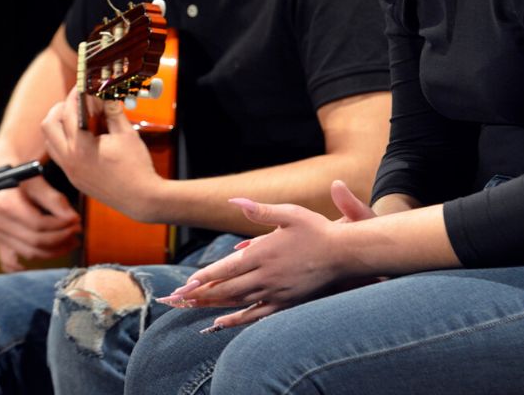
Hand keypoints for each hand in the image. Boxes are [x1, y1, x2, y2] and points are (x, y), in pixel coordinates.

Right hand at [0, 176, 80, 271]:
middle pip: (35, 241)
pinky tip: (43, 260)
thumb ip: (54, 199)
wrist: (2, 175)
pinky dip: (25, 267)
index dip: (61, 225)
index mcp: (6, 204)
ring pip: (29, 253)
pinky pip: (9, 263)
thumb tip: (73, 218)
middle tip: (78, 231)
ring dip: (54, 251)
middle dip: (61, 238)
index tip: (77, 220)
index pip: (38, 224)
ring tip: (72, 241)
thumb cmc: (20, 173)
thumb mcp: (37, 179)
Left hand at [41, 87, 162, 221]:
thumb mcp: (126, 134)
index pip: (69, 112)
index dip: (76, 94)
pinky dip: (65, 140)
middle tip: (77, 100)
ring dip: (59, 125)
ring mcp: (70, 171)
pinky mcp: (74, 178)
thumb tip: (107, 95)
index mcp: (81, 147)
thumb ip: (113, 112)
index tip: (82, 86)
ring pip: (50, 140)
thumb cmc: (136, 168)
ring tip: (79, 117)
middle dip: (60, 108)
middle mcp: (69, 160)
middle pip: (49, 124)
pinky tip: (84, 136)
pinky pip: (59, 154)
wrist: (141, 198)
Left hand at [159, 180, 370, 329]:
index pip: (226, 268)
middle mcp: (266, 275)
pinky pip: (256, 315)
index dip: (203, 278)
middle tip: (179, 299)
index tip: (184, 284)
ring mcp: (276, 292)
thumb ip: (259, 210)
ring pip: (238, 302)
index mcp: (263, 252)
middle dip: (201, 295)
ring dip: (213, 305)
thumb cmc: (316, 230)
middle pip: (227, 289)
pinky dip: (236, 320)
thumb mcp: (288, 213)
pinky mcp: (286, 303)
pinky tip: (222, 322)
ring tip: (193, 307)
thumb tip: (233, 201)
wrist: (344, 255)